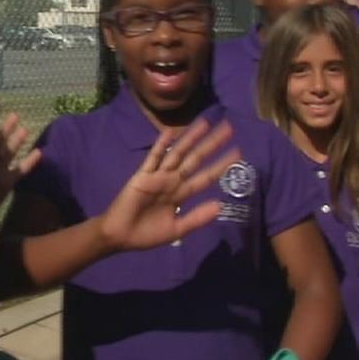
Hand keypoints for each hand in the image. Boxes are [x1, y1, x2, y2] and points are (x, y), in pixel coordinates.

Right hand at [98, 120, 239, 251]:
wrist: (120, 236)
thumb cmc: (147, 235)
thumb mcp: (176, 230)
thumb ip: (196, 218)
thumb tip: (220, 206)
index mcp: (181, 194)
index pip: (206, 176)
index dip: (221, 165)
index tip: (238, 153)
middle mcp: (173, 181)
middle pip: (196, 159)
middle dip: (212, 144)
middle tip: (229, 128)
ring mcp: (158, 176)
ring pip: (178, 153)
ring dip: (191, 138)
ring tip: (205, 122)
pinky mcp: (142, 175)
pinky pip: (154, 157)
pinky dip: (161, 145)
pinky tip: (170, 132)